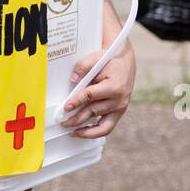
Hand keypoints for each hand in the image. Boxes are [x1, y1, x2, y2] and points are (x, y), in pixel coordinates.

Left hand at [61, 12, 135, 138]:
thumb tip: (72, 80)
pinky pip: (107, 128)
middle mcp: (119, 100)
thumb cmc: (110, 60)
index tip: (65, 107)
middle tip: (63, 122)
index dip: (76, 102)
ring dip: (85, 130)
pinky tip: (82, 132)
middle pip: (93, 112)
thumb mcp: (96, 58)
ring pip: (101, 126)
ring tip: (71, 132)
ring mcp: (120, 108)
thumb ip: (83, 67)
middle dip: (76, 119)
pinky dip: (94, 132)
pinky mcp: (119, 112)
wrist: (126, 62)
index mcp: (114, 86)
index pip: (90, 96)